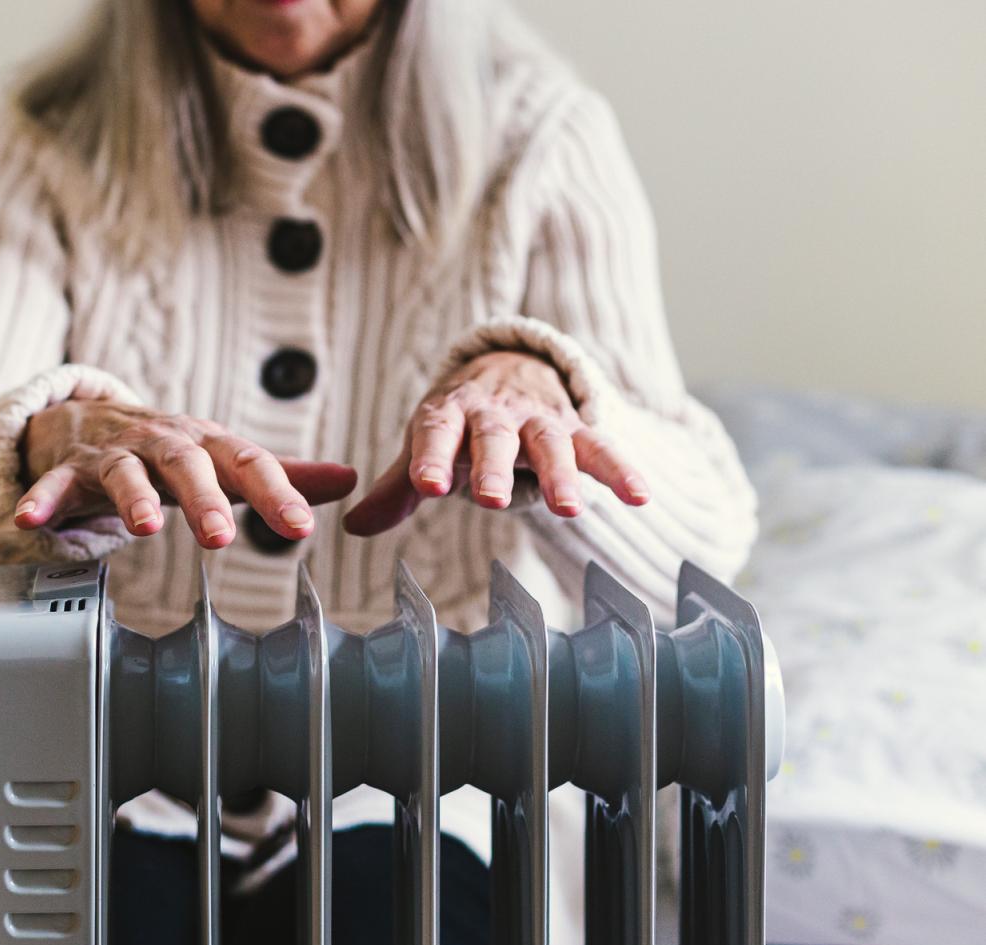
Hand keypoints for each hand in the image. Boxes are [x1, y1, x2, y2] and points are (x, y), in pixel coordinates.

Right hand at [15, 399, 358, 548]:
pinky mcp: (70, 469)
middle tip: (221, 536)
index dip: (276, 494)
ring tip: (142, 528)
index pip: (247, 463)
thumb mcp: (223, 458)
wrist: (90, 418)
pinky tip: (31, 521)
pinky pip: (54, 485)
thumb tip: (349, 479)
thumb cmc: (168, 449)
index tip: (299, 527)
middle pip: (186, 464)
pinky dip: (43, 500)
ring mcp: (114, 454)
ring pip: (125, 472)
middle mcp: (162, 443)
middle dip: (205, 498)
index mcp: (207, 443)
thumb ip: (279, 474)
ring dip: (133, 498)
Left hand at [342, 351, 648, 535]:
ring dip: (561, 474)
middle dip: (493, 468)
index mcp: (448, 414)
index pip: (435, 432)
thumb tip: (353, 527)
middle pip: (494, 438)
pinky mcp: (576, 428)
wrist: (509, 369)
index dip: (430, 458)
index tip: (426, 486)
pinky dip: (622, 470)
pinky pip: (601, 448)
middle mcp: (494, 413)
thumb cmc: (459, 422)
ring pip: (551, 442)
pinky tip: (640, 496)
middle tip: (490, 500)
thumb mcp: (426, 445)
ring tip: (571, 510)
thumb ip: (395, 489)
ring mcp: (538, 419)